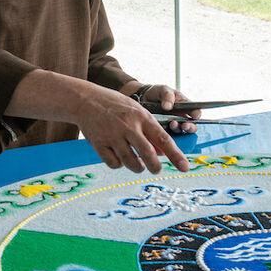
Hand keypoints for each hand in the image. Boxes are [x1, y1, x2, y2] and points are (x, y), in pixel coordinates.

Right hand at [73, 84, 191, 173]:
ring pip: (131, 163)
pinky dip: (119, 164)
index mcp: (141, 117)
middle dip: (155, 167)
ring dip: (137, 167)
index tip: (185, 168)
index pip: (164, 139)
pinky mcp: (99, 144)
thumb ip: (150, 132)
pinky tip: (118, 156)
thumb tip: (162, 153)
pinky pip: (114, 164)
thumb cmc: (116, 106)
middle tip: (156, 169)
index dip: (176, 156)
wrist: (86, 100)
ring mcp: (112, 136)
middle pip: (148, 155)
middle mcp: (128, 127)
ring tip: (137, 163)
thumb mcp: (136, 112)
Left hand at [139, 84, 198, 135]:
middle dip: (190, 127)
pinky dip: (166, 132)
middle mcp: (181, 117)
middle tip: (185, 125)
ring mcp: (172, 124)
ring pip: (180, 131)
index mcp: (185, 106)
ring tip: (172, 124)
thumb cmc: (157, 92)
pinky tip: (162, 127)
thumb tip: (168, 106)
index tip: (194, 116)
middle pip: (191, 125)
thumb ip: (168, 96)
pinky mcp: (163, 129)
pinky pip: (167, 134)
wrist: (142, 98)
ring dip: (178, 129)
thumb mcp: (163, 90)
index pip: (196, 112)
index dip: (197, 115)